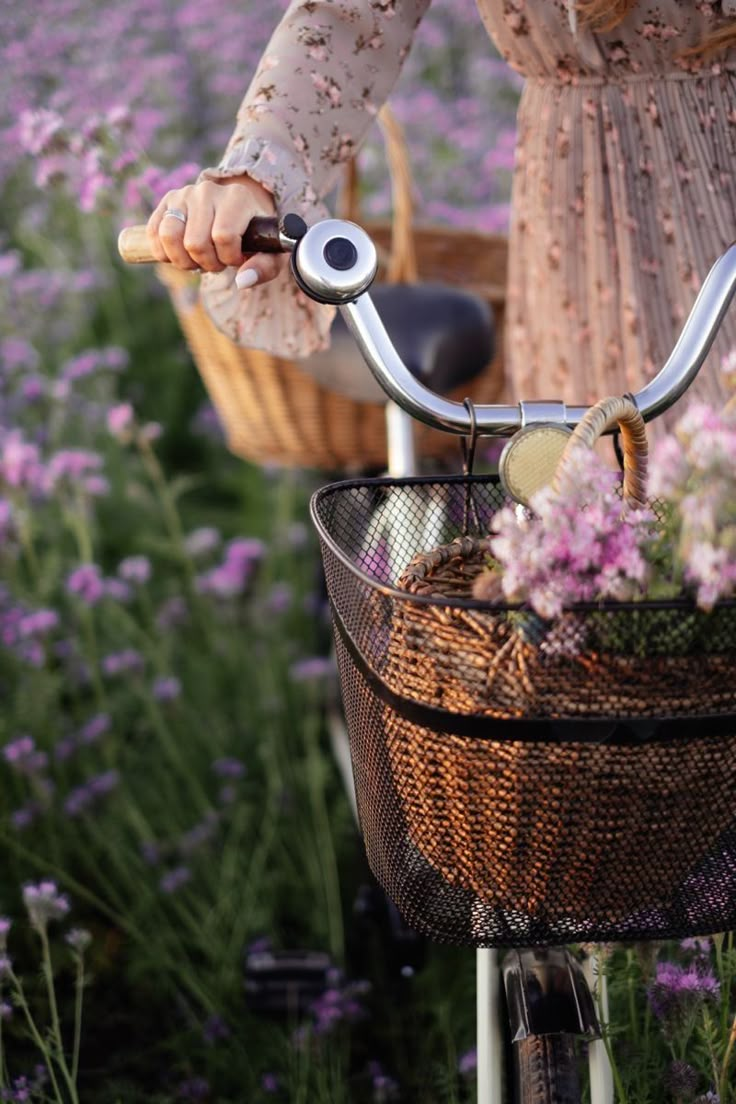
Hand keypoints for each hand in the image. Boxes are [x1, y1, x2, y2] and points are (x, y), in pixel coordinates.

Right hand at [146, 175, 286, 286]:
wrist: (241, 207)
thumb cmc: (256, 234)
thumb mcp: (269, 251)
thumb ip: (264, 267)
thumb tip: (242, 282)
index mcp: (237, 198)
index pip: (223, 237)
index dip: (228, 258)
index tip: (236, 258)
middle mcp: (208, 191)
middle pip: (195, 243)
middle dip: (206, 264)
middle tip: (217, 261)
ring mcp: (185, 194)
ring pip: (169, 236)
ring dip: (182, 260)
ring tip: (198, 259)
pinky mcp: (167, 201)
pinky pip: (154, 233)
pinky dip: (163, 253)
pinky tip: (181, 255)